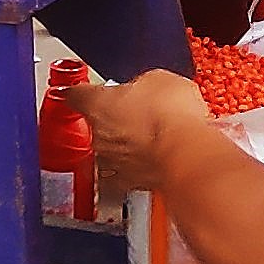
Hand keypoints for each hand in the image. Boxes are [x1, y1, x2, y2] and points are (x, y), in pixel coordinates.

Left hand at [68, 68, 206, 197]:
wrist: (188, 154)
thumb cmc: (171, 116)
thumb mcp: (159, 80)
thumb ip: (142, 85)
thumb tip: (148, 87)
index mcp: (97, 104)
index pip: (76, 95)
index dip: (82, 91)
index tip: (85, 90)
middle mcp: (98, 136)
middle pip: (96, 124)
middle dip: (115, 118)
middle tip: (138, 110)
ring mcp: (112, 162)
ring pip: (111, 150)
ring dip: (126, 143)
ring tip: (152, 136)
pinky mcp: (130, 182)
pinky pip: (128, 172)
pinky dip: (140, 165)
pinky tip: (158, 157)